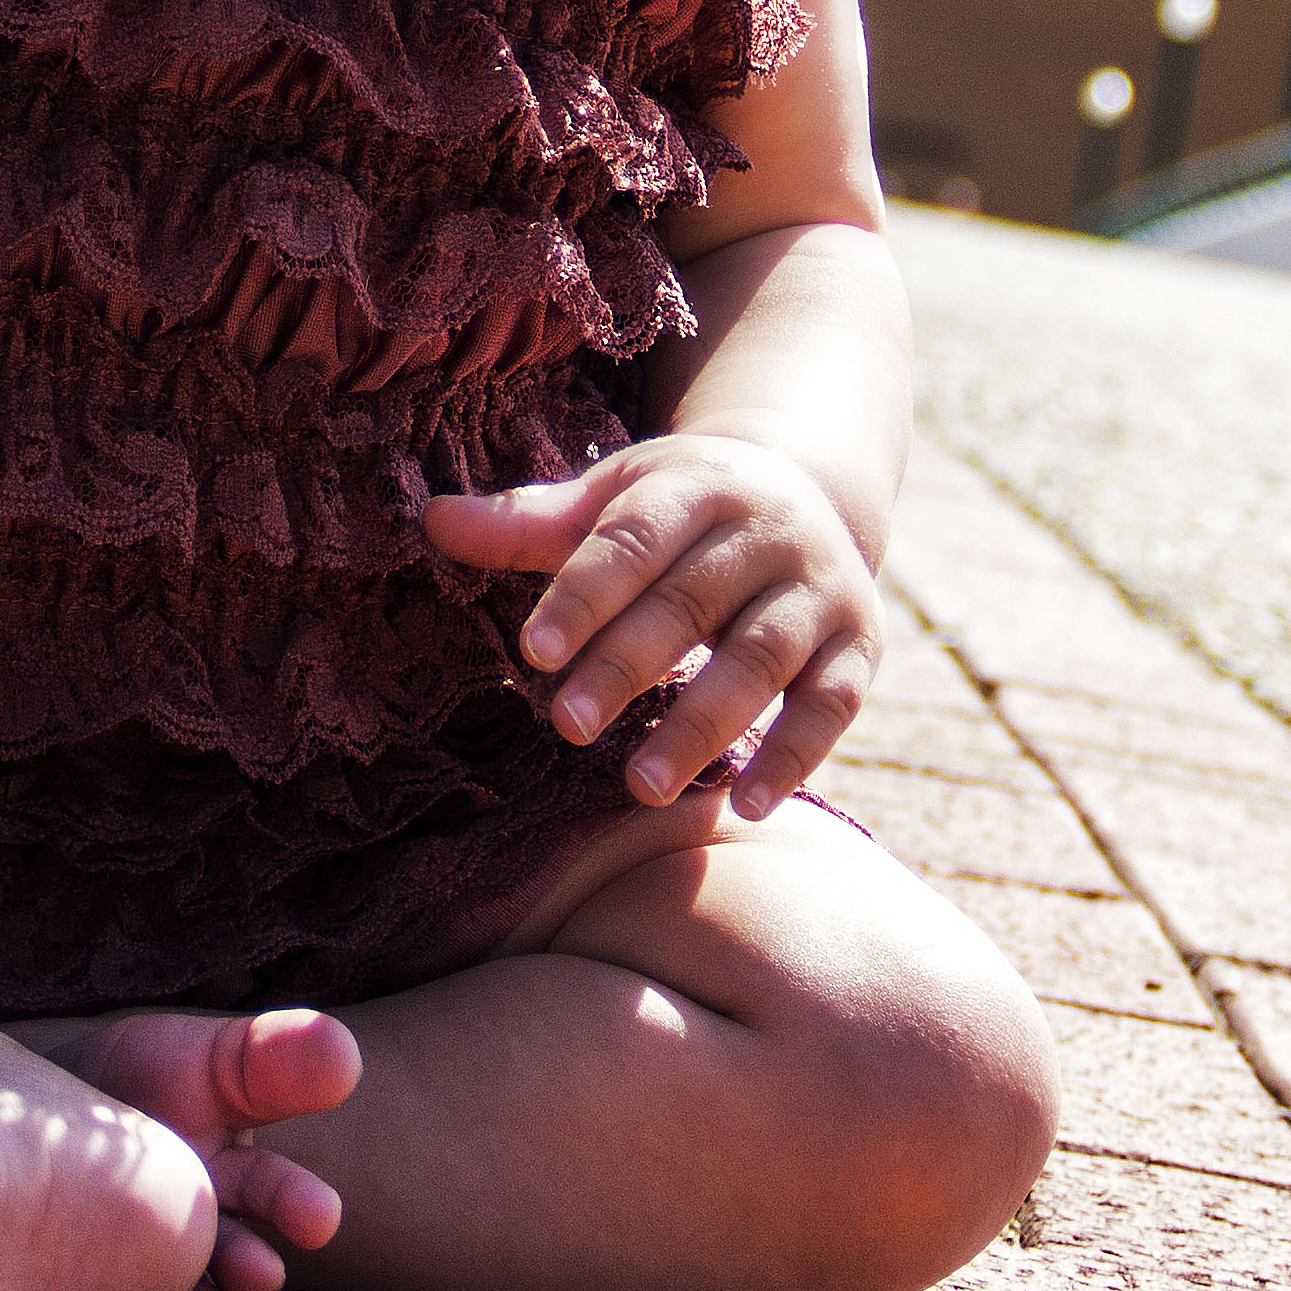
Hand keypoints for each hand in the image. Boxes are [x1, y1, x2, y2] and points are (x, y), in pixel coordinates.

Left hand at [422, 435, 877, 820]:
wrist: (810, 489)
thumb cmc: (679, 510)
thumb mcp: (612, 498)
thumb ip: (530, 523)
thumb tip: (430, 521)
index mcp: (694, 484)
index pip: (633, 541)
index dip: (583, 595)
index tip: (533, 653)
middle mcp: (766, 530)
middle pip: (692, 601)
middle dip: (630, 665)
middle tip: (569, 728)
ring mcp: (820, 587)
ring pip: (763, 656)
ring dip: (707, 722)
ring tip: (643, 787)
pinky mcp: (860, 643)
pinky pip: (832, 703)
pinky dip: (796, 754)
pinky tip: (746, 805)